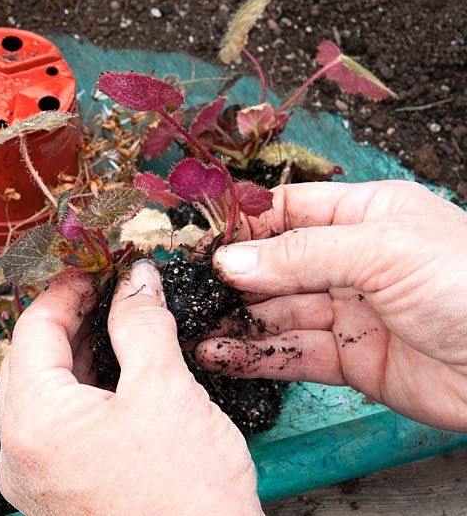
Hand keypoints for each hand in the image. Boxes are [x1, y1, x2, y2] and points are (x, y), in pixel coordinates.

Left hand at [0, 261, 261, 514]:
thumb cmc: (186, 497)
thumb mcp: (165, 390)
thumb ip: (142, 323)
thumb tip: (137, 280)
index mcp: (33, 421)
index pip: (33, 331)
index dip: (66, 291)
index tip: (96, 269)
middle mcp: (20, 453)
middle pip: (30, 362)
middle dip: (68, 321)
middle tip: (107, 294)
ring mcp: (37, 478)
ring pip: (44, 396)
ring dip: (76, 356)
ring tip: (115, 328)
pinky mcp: (60, 493)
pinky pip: (58, 427)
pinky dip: (83, 394)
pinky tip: (116, 377)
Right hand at [197, 180, 466, 431]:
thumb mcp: (383, 249)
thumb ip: (302, 254)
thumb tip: (231, 260)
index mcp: (365, 214)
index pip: (287, 211)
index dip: (242, 224)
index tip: (198, 239)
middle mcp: (353, 261)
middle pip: (276, 264)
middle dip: (231, 276)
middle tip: (186, 288)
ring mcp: (350, 311)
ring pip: (278, 312)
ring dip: (236, 320)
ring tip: (193, 326)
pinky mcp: (351, 358)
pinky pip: (293, 353)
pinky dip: (256, 354)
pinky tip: (221, 353)